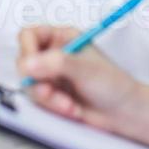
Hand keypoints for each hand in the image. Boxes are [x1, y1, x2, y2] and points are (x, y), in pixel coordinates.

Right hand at [16, 25, 148, 135]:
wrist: (124, 113)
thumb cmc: (113, 84)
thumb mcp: (85, 69)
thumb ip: (56, 63)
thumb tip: (29, 64)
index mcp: (62, 37)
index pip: (29, 35)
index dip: (27, 50)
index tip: (31, 65)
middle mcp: (54, 54)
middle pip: (25, 62)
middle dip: (38, 81)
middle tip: (51, 90)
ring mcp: (52, 76)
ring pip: (29, 84)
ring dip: (47, 98)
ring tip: (68, 105)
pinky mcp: (52, 95)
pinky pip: (38, 100)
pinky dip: (52, 107)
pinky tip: (71, 109)